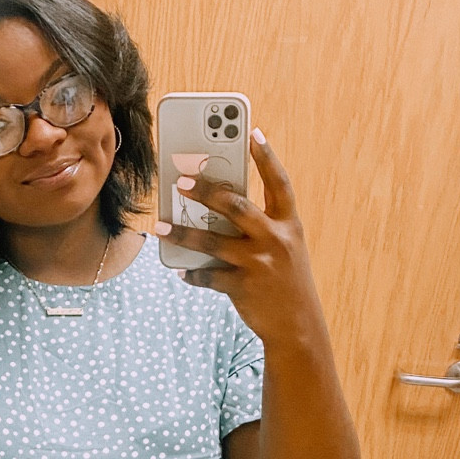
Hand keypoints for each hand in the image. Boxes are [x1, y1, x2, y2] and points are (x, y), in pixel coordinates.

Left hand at [154, 132, 324, 354]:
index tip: (252, 132)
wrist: (298, 326)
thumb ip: (259, 228)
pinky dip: (193, 275)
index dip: (267, 157)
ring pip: (212, 242)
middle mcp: (276, 239)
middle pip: (236, 206)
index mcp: (288, 224)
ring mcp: (259, 263)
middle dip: (206, 191)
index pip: (279, 182)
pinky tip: (179, 271)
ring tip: (162, 226)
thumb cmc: (286, 281)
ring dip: (183, 233)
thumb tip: (216, 211)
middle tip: (180, 180)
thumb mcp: (284, 249)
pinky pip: (209, 277)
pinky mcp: (244, 287)